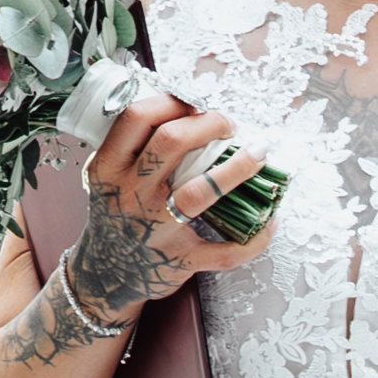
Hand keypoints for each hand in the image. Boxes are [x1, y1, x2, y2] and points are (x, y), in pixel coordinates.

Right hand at [80, 89, 273, 291]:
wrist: (107, 276)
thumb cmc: (117, 215)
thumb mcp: (108, 177)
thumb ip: (133, 146)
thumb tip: (186, 109)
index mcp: (108, 168)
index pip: (136, 118)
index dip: (172, 101)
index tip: (195, 104)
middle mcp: (130, 196)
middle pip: (171, 142)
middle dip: (209, 123)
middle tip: (228, 124)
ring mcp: (156, 229)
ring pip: (201, 190)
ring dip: (238, 166)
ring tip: (258, 152)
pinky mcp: (181, 260)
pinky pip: (226, 250)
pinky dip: (255, 237)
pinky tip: (270, 220)